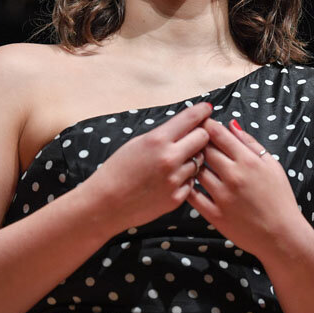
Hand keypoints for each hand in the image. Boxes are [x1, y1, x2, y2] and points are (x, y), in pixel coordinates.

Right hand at [84, 102, 211, 234]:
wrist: (106, 203)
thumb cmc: (117, 170)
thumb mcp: (137, 143)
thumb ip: (163, 135)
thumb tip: (185, 126)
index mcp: (158, 140)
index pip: (191, 118)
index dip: (202, 111)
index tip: (207, 109)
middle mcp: (170, 158)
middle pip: (203, 137)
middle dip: (200, 135)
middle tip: (193, 138)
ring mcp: (175, 180)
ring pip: (200, 161)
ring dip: (192, 158)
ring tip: (174, 163)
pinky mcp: (177, 198)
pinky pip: (192, 181)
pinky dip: (185, 178)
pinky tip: (169, 180)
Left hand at [187, 118, 307, 258]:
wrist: (281, 234)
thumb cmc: (279, 198)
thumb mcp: (272, 165)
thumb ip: (251, 144)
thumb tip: (231, 125)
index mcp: (248, 161)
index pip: (219, 135)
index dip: (207, 126)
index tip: (202, 124)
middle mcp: (233, 176)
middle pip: (205, 150)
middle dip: (198, 143)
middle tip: (195, 141)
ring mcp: (222, 196)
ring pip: (197, 171)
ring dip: (194, 164)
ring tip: (194, 162)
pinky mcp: (214, 214)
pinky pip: (193, 196)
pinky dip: (189, 186)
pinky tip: (191, 183)